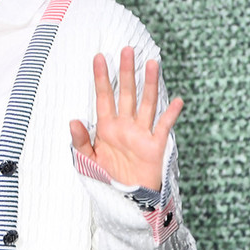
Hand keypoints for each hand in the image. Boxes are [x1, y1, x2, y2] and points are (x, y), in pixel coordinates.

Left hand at [69, 47, 183, 190]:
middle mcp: (124, 125)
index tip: (98, 57)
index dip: (101, 78)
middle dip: (126, 72)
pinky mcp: (155, 145)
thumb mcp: (87, 161)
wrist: (125, 199)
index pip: (103, 97)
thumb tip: (73, 120)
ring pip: (146, 103)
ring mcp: (141, 133)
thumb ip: (80, 141)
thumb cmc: (106, 179)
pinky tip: (176, 101)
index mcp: (106, 127)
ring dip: (150, 84)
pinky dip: (170, 114)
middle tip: (127, 50)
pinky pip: (163, 126)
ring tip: (152, 63)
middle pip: (126, 93)